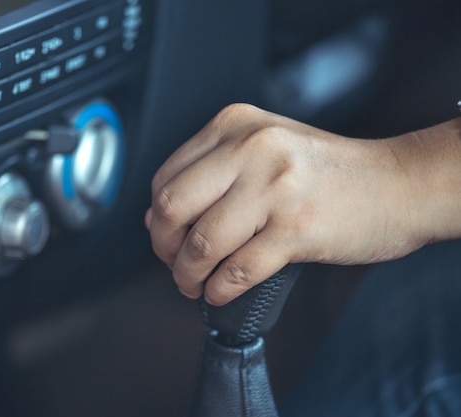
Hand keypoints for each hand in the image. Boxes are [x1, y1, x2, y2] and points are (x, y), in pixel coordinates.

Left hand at [146, 104, 427, 305]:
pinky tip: (221, 292)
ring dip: (188, 276)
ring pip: (201, 244)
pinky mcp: (296, 228)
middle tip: (174, 265)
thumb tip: (157, 217)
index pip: (167, 177)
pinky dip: (220, 290)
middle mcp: (251, 149)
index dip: (158, 218)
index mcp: (235, 125)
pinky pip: (237, 270)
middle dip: (164, 248)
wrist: (397, 183)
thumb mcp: (263, 148)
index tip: (165, 238)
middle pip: (173, 208)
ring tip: (195, 284)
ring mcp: (274, 188)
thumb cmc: (327, 171)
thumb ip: (211, 174)